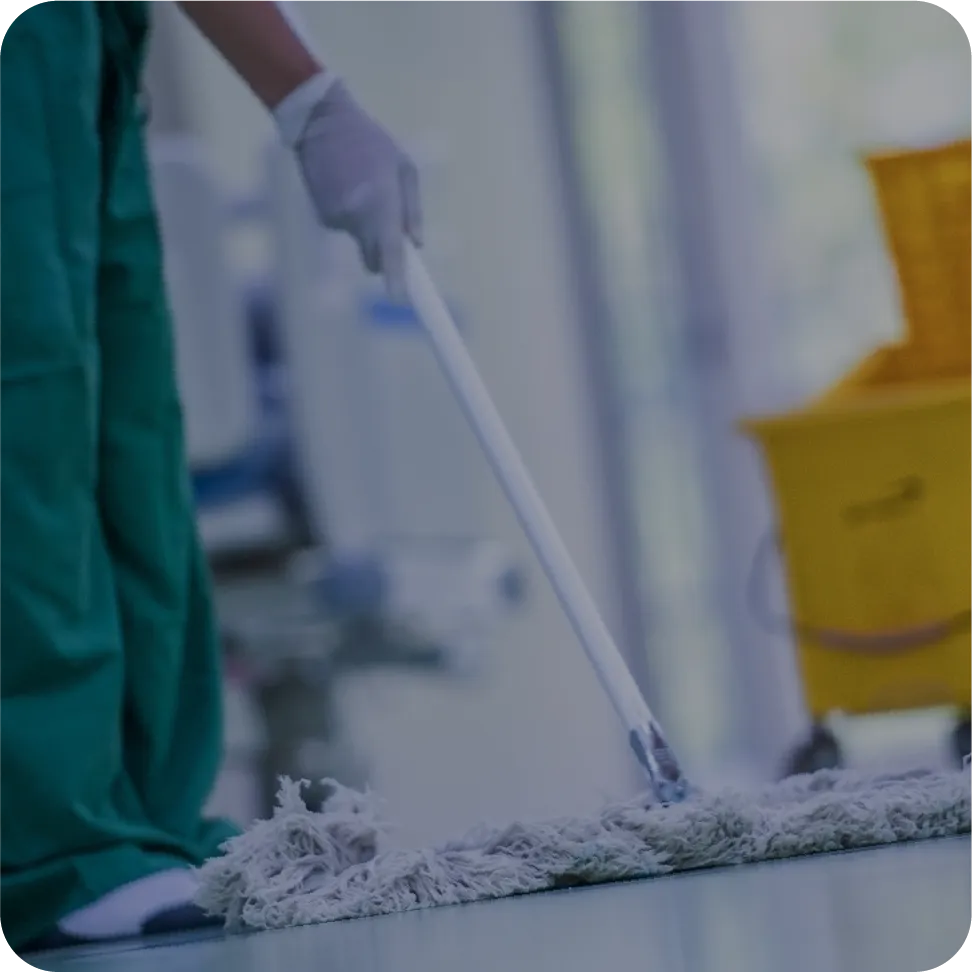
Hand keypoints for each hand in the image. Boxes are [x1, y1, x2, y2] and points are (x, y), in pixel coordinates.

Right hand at [293, 80, 421, 299]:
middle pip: (374, 258)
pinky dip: (350, 216)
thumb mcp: (403, 167)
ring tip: (362, 187)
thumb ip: (412, 210)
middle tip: (391, 230)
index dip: (396, 278)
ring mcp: (336, 219)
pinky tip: (345, 186)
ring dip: (366, 225)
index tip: (400, 299)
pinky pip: (345, 228)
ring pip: (360, 240)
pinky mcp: (322, 217)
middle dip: (384, 255)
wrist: (320, 120)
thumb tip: (416, 245)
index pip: (390, 251)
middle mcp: (357, 217)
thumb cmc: (370, 141)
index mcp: (381, 203)